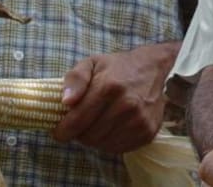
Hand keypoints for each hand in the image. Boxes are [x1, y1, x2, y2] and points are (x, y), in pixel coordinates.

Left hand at [53, 43, 178, 153]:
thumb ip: (75, 79)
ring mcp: (139, 120)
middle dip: (79, 134)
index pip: (77, 121)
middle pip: (89, 136)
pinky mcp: (148, 132)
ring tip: (96, 124)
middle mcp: (126, 105)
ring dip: (94, 139)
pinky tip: (110, 128)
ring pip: (103, 145)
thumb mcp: (91, 63)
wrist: (153, 68)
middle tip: (79, 125)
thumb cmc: (118, 67)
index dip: (63, 131)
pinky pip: (119, 148)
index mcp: (109, 86)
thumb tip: (65, 102)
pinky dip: (110, 142)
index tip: (59, 132)